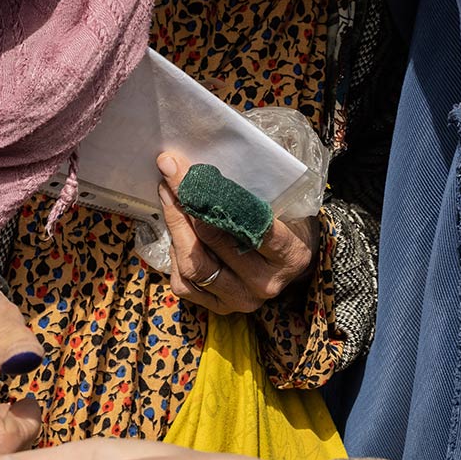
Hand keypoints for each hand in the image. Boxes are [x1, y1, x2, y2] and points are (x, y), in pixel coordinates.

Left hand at [156, 152, 317, 314]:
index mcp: (290, 254)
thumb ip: (257, 185)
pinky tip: (175, 230)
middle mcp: (266, 283)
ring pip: (195, 266)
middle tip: (169, 175)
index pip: (253, 224)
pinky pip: (185, 284)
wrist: (293, 263)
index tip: (192, 171)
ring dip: (174, 228)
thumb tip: (215, 151)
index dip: (217, 196)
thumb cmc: (288, 223)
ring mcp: (242, 299)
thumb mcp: (287, 202)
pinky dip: (174, 255)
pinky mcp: (220, 308)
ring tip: (167, 196)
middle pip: (214, 243)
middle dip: (185, 205)